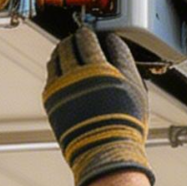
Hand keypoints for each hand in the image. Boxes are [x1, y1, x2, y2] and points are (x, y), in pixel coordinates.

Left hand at [42, 28, 152, 185]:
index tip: (100, 35)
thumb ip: (125, 62)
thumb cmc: (125, 123)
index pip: (94, 38)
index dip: (98, 34)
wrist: (106, 151)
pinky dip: (56, 66)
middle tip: (84, 38)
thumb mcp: (136, 89)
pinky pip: (50, 73)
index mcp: (101, 69)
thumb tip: (114, 44)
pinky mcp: (50, 98)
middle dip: (79, 37)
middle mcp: (78, 73)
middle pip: (73, 42)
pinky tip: (64, 69)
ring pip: (57, 54)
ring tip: (71, 50)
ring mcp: (61, 85)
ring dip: (64, 49)